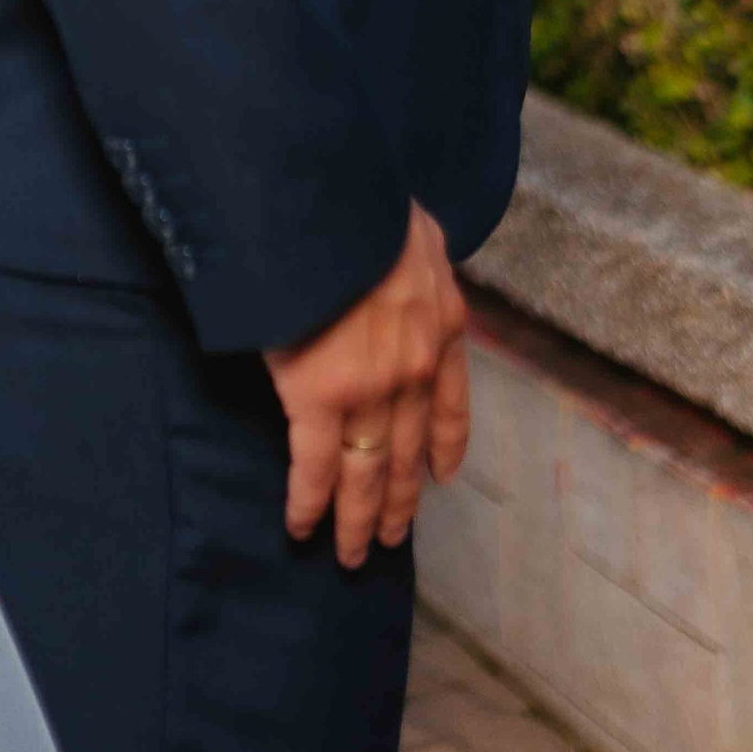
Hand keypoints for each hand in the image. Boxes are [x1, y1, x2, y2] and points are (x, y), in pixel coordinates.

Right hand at [264, 206, 469, 567]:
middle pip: (407, 454)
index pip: (450, 404)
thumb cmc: (362, 198)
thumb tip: (407, 260)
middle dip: (397, 502)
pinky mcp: (320, 400)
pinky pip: (317, 468)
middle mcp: (417, 370)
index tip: (440, 476)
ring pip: (367, 474)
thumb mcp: (415, 227)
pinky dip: (309, 504)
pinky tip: (302, 527)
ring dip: (358, 519)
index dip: (444, 446)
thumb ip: (415, 259)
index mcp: (443, 325)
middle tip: (386, 539)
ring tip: (351, 553)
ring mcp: (372, 391)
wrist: (328, 198)